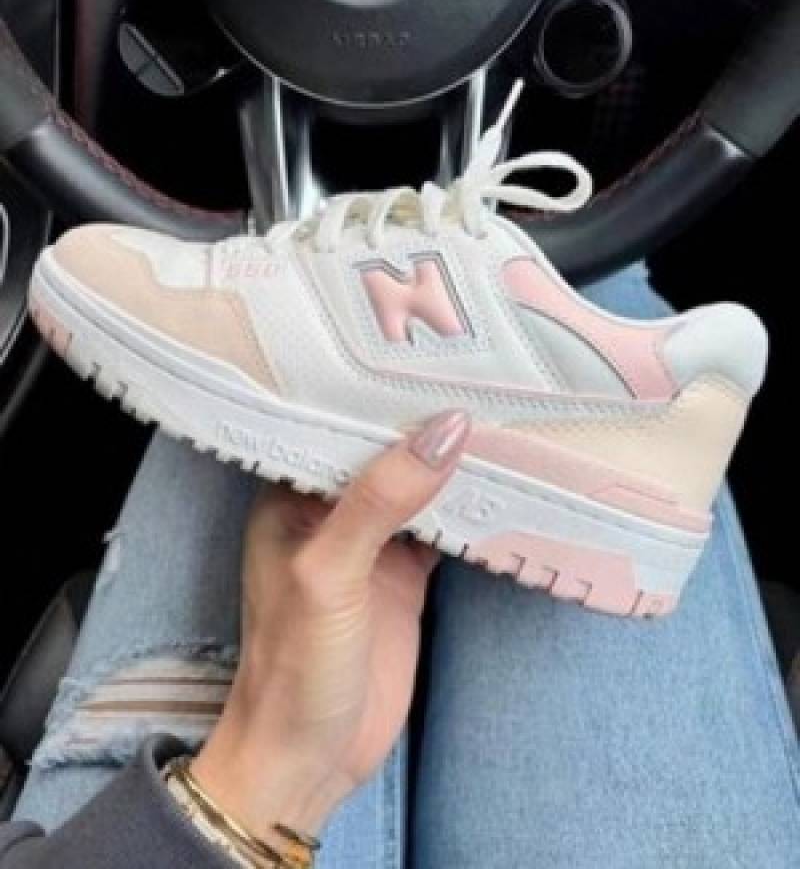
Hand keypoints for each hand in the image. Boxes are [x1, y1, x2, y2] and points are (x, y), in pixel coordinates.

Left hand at [192, 410, 470, 840]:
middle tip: (486, 373)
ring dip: (456, 465)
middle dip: (428, 425)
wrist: (311, 759)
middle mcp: (332, 513)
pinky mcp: (405, 578)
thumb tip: (446, 428)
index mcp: (292, 498)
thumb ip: (381, 501)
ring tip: (506, 411)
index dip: (381, 394)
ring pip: (420, 489)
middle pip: (387, 455)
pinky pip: (445, 531)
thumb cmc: (296, 665)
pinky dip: (474, 511)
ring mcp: (373, 546)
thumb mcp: (329, 574)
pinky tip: (510, 481)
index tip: (434, 354)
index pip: (339, 428)